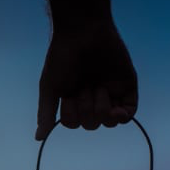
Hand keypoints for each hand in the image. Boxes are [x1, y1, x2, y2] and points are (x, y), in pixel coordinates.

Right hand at [36, 22, 137, 139]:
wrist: (83, 31)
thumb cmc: (62, 57)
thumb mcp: (50, 87)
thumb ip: (45, 113)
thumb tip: (39, 138)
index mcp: (74, 99)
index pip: (74, 123)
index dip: (71, 114)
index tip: (68, 94)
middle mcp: (92, 98)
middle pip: (92, 124)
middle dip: (85, 108)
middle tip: (84, 86)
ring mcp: (111, 92)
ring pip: (109, 122)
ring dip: (101, 109)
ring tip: (98, 88)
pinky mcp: (127, 87)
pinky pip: (129, 113)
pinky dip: (122, 116)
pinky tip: (116, 110)